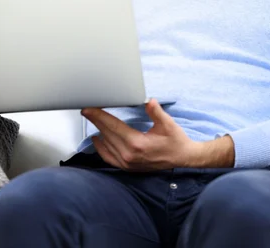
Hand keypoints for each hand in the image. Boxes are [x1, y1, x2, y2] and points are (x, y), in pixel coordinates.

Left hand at [82, 99, 234, 170]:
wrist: (183, 158)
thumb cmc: (176, 141)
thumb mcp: (168, 124)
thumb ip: (156, 112)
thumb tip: (149, 101)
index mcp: (137, 143)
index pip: (112, 126)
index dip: (99, 116)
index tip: (89, 108)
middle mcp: (129, 155)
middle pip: (106, 134)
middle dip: (95, 120)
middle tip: (86, 109)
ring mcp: (128, 163)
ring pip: (106, 145)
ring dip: (97, 131)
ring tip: (92, 119)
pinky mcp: (128, 167)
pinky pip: (109, 158)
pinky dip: (101, 148)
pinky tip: (98, 140)